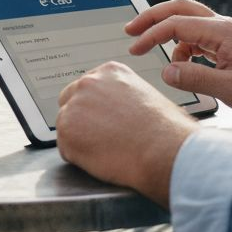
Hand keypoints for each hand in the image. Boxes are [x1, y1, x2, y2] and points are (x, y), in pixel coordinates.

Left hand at [56, 61, 196, 206]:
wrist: (162, 149)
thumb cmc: (166, 129)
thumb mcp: (149, 95)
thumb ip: (127, 96)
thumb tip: (126, 109)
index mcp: (110, 72)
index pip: (88, 87)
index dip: (94, 107)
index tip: (100, 118)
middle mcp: (88, 84)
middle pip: (69, 101)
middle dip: (81, 119)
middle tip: (99, 136)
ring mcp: (74, 107)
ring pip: (66, 125)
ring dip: (80, 139)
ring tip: (106, 150)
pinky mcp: (66, 132)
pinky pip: (65, 148)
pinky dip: (79, 157)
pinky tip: (100, 159)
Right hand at [124, 0, 231, 118]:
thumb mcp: (229, 90)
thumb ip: (195, 79)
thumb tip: (166, 71)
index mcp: (222, 32)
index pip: (176, 24)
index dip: (151, 35)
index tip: (135, 49)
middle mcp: (223, 25)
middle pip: (179, 8)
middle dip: (152, 17)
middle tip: (130, 29)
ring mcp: (226, 32)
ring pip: (188, 19)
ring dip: (166, 30)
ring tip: (150, 49)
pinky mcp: (228, 42)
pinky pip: (197, 35)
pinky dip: (182, 45)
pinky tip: (181, 64)